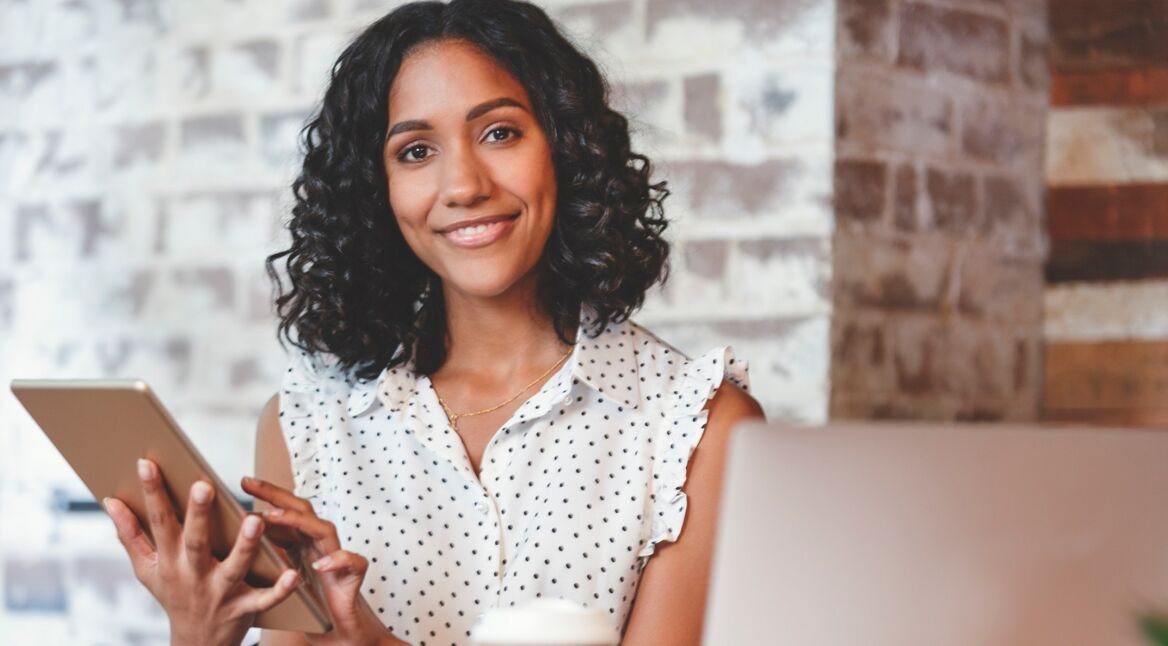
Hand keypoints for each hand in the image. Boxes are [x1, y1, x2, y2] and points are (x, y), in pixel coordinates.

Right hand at [103, 459, 300, 645]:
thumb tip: (109, 501)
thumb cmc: (174, 595)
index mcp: (169, 561)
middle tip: (203, 485)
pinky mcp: (244, 609)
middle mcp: (193, 575)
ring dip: (245, 546)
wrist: (196, 645)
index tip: (147, 463)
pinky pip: (264, 599)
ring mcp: (219, 593)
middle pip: (196, 542)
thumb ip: (130, 535)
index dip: (153, 493)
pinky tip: (293, 574)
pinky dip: (279, 589)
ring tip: (254, 521)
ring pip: (233, 567)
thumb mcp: (147, 569)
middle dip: (198, 515)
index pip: (159, 522)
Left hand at [241, 476, 398, 645]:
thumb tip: (229, 548)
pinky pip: (353, 562)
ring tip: (272, 518)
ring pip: (324, 529)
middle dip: (275, 494)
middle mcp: (320, 546)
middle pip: (302, 510)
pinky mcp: (352, 578)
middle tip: (248, 483)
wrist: (341, 635)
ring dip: (298, 522)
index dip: (266, 496)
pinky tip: (319, 565)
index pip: (285, 512)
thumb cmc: (310, 609)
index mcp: (302, 545)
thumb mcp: (280, 582)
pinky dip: (338, 560)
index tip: (242, 482)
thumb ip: (266, 562)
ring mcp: (338, 560)